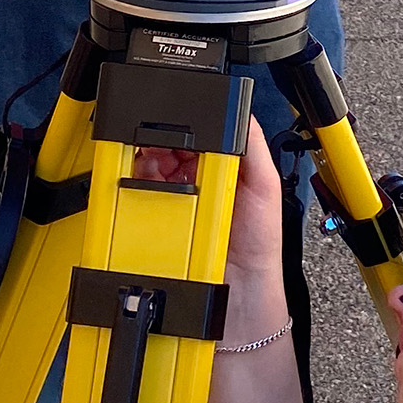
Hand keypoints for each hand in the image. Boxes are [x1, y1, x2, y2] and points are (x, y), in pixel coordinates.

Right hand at [132, 118, 287, 305]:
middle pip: (168, 147)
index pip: (198, 133)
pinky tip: (144, 189)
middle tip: (158, 148)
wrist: (240, 289)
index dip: (183, 125)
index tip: (175, 125)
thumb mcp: (266, 186)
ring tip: (153, 167)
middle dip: (158, 141)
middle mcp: (199, 180)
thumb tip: (242, 112)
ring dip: (145, 163)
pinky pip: (140, 198)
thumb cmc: (257, 242)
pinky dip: (136, 189)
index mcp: (225, 166)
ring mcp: (178, 200)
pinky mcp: (160, 220)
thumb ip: (254, 147)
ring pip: (149, 169)